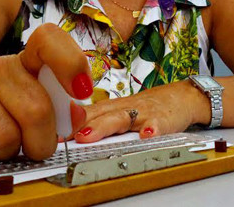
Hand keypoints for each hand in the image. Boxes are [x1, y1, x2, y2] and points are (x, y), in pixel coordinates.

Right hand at [0, 24, 91, 164]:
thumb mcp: (28, 103)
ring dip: (6, 152)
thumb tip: (75, 115)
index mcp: (23, 62)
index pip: (48, 41)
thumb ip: (58, 108)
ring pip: (4, 138)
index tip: (81, 90)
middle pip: (36, 110)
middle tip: (33, 147)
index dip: (70, 64)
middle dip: (41, 141)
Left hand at [73, 79, 208, 142]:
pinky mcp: (163, 118)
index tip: (50, 130)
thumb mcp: (121, 110)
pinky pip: (157, 124)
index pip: (87, 112)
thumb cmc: (148, 106)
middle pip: (99, 114)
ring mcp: (143, 112)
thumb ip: (99, 120)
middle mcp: (124, 108)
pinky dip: (152, 129)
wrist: (182, 97)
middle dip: (80, 123)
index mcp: (113, 107)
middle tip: (63, 134)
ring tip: (89, 136)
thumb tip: (70, 132)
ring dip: (104, 126)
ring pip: (121, 118)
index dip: (68, 121)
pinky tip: (147, 135)